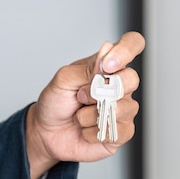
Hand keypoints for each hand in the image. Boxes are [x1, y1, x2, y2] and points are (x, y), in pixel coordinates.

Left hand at [25, 31, 144, 178]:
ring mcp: (123, 109)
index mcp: (107, 66)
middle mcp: (120, 85)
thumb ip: (87, 68)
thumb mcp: (63, 79)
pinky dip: (93, 132)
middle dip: (100, 91)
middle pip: (132, 79)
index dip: (126, 51)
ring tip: (79, 117)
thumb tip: (107, 53)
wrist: (47, 133)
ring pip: (122, 109)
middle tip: (80, 97)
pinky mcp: (121, 132)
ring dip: (91, 115)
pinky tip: (85, 130)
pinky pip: (116, 131)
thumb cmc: (56, 103)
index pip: (132, 44)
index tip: (108, 66)